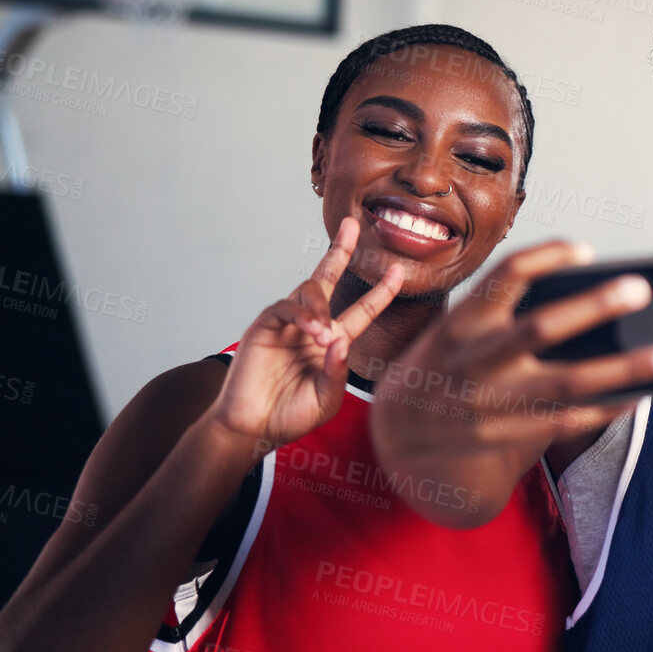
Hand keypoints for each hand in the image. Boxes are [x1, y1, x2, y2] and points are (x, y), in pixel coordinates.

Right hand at [208, 216, 402, 448]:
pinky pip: (285, 307)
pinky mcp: (265, 326)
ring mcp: (288, 323)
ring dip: (321, 307)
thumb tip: (340, 340)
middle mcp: (312, 326)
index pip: (362, 310)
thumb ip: (338, 373)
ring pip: (308, 291)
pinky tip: (312, 331)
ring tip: (324, 334)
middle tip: (353, 224)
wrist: (253, 427)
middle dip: (340, 250)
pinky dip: (302, 315)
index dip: (381, 292)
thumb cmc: (290, 415)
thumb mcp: (326, 399)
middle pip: (328, 278)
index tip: (399, 272)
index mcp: (333, 341)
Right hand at [370, 241, 652, 477]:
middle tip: (642, 290)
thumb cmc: (447, 362)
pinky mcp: (509, 434)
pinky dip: (611, 405)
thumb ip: (509, 312)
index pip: (504, 276)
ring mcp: (493, 401)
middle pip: (541, 327)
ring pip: (569, 383)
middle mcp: (476, 358)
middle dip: (594, 306)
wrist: (399, 432)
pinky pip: (570, 420)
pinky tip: (643, 392)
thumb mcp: (459, 327)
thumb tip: (596, 302)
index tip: (587, 249)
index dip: (546, 257)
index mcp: (463, 320)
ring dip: (628, 369)